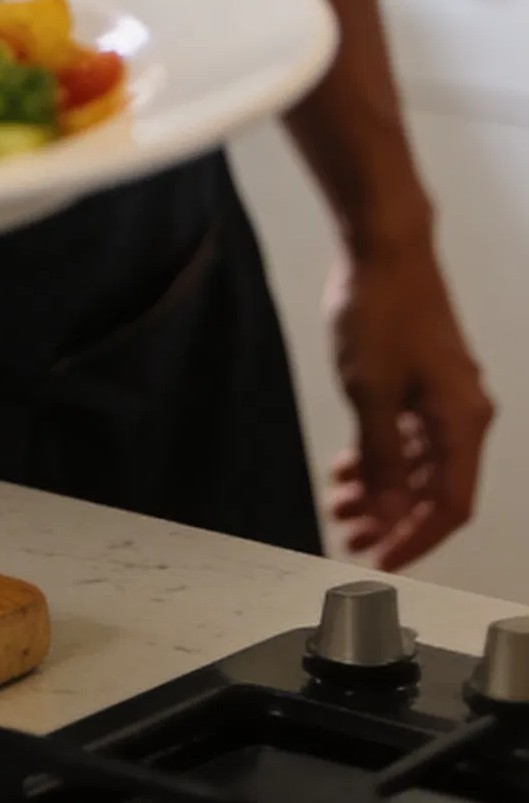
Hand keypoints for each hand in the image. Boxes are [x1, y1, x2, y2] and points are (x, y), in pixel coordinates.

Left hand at [326, 234, 492, 567]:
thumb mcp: (371, 392)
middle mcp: (462, 412)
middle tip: (349, 535)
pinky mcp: (423, 377)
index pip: (449, 506)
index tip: (382, 560)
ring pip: (416, 461)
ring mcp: (442, 394)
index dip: (416, 539)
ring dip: (381, 486)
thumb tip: (389, 516)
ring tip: (339, 503)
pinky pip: (407, 433)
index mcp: (462, 421)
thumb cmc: (381, 307)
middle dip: (390, 516)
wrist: (382, 243)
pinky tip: (348, 466)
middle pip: (433, 488)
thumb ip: (382, 460)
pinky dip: (380, 452)